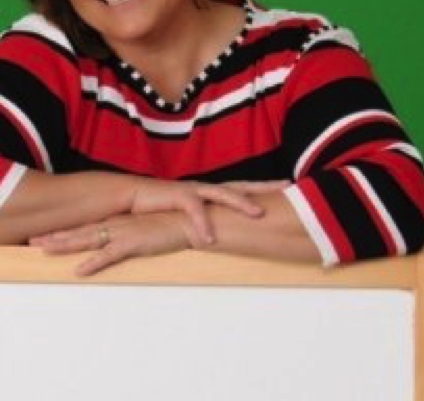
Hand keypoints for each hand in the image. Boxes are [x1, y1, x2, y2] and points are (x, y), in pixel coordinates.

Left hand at [30, 212, 190, 275]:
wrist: (188, 222)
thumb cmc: (168, 227)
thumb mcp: (144, 231)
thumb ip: (130, 235)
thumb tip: (119, 243)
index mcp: (117, 222)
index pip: (85, 227)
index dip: (64, 232)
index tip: (45, 235)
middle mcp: (115, 225)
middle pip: (79, 231)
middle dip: (55, 236)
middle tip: (32, 241)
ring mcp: (122, 232)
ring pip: (87, 239)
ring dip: (65, 245)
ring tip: (45, 249)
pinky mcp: (133, 242)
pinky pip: (109, 255)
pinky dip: (93, 263)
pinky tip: (79, 270)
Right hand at [128, 178, 286, 244]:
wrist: (136, 197)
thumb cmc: (164, 207)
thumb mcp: (190, 215)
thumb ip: (208, 220)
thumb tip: (225, 234)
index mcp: (211, 193)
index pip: (242, 187)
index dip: (264, 187)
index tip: (286, 186)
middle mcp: (207, 188)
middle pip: (240, 185)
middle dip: (263, 187)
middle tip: (286, 187)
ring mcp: (194, 190)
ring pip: (223, 193)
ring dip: (241, 203)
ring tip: (258, 214)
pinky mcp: (178, 196)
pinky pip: (195, 210)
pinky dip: (203, 224)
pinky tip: (210, 239)